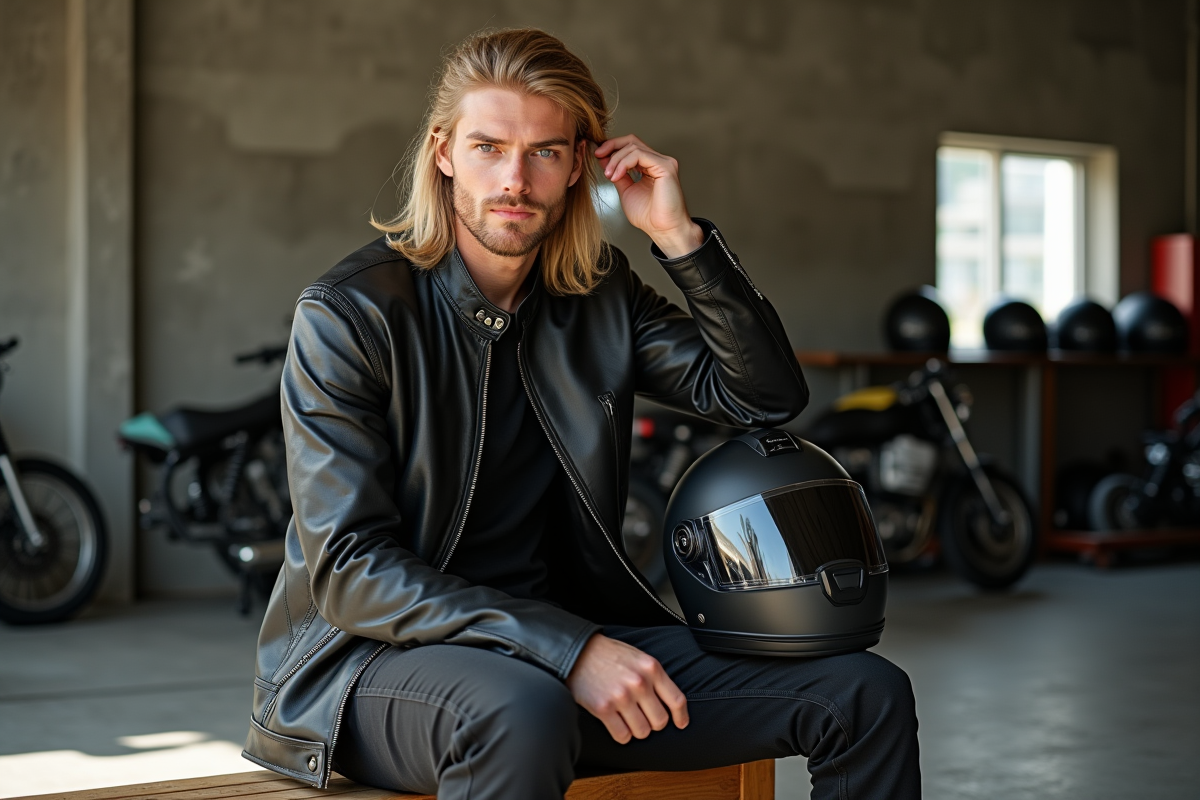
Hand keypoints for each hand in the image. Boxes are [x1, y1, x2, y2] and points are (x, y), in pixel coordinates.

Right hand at [565, 634, 688, 743]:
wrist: (578, 652)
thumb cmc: (609, 655)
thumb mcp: (638, 657)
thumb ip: (655, 677)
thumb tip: (669, 704)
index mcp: (651, 668)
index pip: (676, 700)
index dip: (681, 716)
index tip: (680, 723)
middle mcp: (639, 683)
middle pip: (660, 721)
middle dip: (653, 723)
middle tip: (643, 717)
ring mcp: (621, 697)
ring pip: (642, 732)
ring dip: (636, 730)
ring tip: (628, 719)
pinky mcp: (603, 708)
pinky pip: (622, 735)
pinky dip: (621, 734)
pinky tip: (616, 724)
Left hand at [594, 135, 703, 257]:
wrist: (662, 230)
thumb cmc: (649, 216)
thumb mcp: (626, 190)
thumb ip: (618, 174)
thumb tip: (604, 159)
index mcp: (650, 166)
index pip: (630, 146)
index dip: (613, 147)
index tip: (597, 155)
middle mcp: (658, 161)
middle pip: (632, 141)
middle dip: (611, 146)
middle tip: (598, 156)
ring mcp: (664, 162)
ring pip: (633, 147)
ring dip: (616, 159)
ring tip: (609, 175)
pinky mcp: (666, 166)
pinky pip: (639, 155)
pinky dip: (624, 163)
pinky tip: (617, 175)